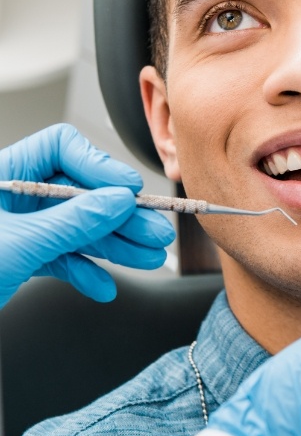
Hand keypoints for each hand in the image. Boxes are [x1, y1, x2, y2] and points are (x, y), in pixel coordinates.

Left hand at [0, 124, 174, 306]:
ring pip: (77, 227)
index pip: (62, 149)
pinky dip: (84, 272)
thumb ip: (72, 222)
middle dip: (118, 215)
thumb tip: (118, 201)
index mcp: (5, 175)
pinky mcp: (22, 257)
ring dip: (113, 245)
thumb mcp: (18, 243)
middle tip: (152, 231)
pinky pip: (62, 257)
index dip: (99, 166)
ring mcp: (20, 227)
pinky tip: (102, 286)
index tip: (127, 190)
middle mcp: (15, 197)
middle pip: (80, 192)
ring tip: (145, 257)